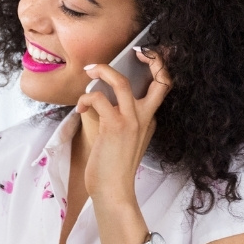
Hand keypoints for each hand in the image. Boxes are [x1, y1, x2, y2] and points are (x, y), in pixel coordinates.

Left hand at [77, 47, 171, 205]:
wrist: (114, 192)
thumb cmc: (113, 169)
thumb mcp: (124, 141)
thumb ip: (121, 120)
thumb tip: (100, 98)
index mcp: (149, 120)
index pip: (163, 87)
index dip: (159, 67)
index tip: (143, 55)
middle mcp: (145, 118)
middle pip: (160, 79)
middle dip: (151, 58)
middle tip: (134, 51)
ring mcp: (131, 121)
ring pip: (122, 83)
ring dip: (103, 71)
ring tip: (90, 71)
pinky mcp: (114, 127)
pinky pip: (98, 99)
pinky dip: (86, 98)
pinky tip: (80, 108)